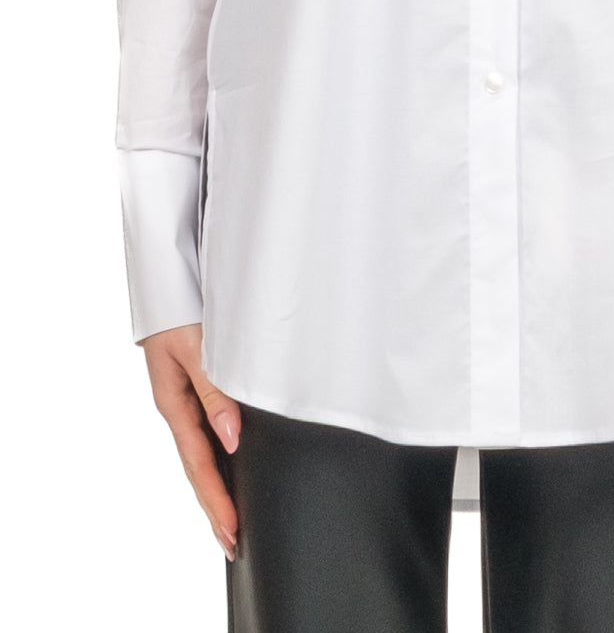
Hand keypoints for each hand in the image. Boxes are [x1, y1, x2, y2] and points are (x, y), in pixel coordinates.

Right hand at [141, 322, 241, 560]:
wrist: (167, 283)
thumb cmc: (180, 312)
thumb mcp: (196, 350)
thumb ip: (214, 391)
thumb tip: (230, 438)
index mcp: (175, 404)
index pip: (199, 464)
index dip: (216, 500)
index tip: (232, 531)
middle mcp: (180, 407)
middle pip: (198, 468)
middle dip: (216, 506)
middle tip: (234, 543)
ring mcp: (186, 399)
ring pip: (201, 453)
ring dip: (217, 487)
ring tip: (231, 520)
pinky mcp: (195, 387)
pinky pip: (205, 432)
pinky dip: (217, 458)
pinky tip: (229, 467)